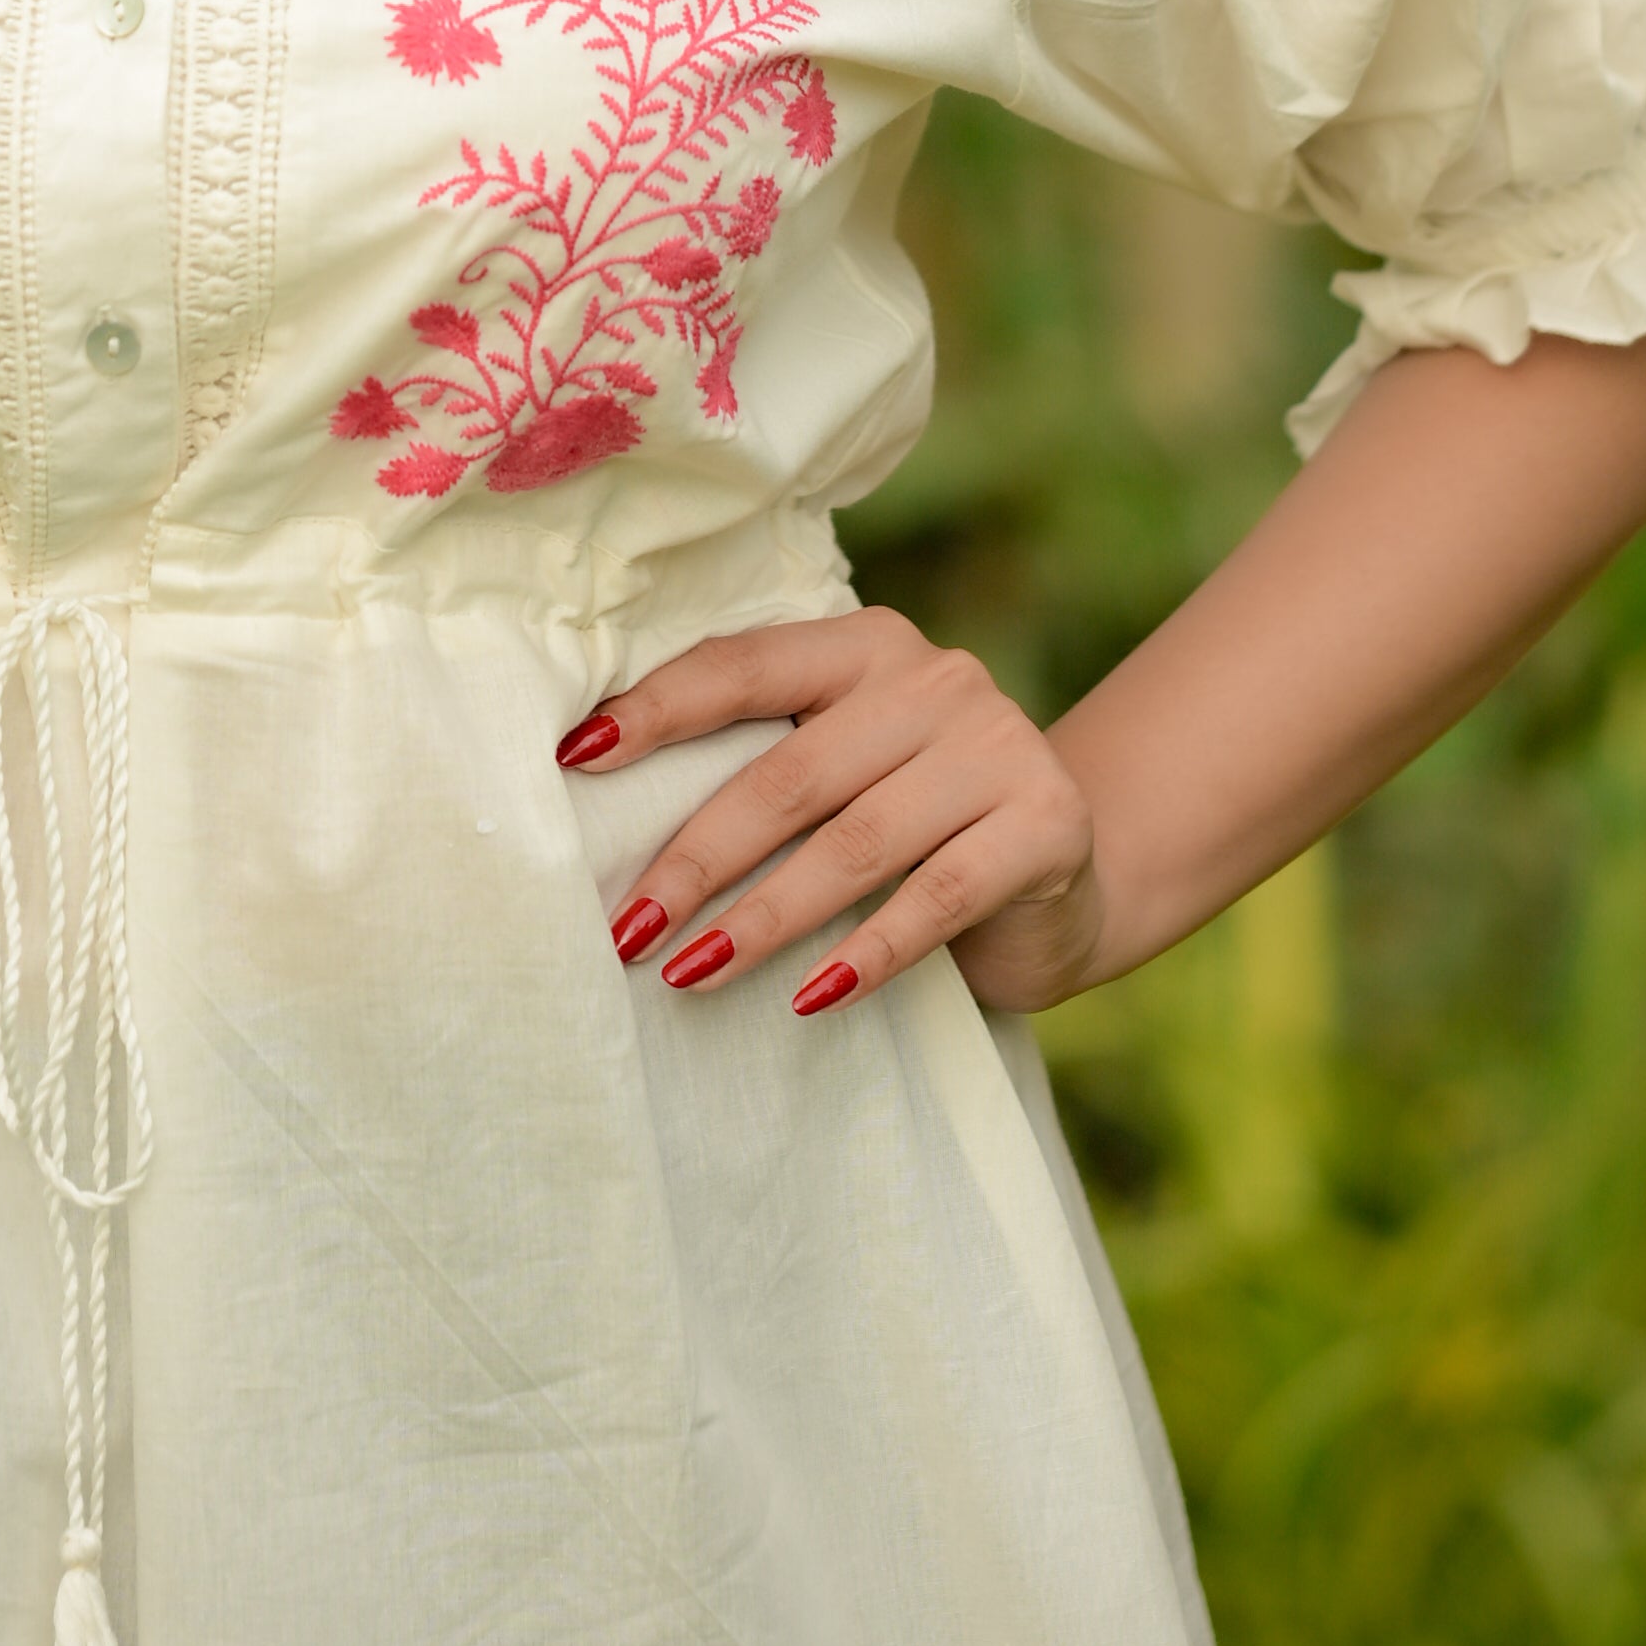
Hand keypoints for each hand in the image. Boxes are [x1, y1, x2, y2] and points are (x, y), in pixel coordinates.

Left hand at [563, 611, 1102, 1015]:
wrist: (1071, 876)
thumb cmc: (917, 826)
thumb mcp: (849, 772)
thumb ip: (770, 767)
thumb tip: (613, 814)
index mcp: (864, 646)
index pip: (741, 667)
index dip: (656, 711)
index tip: (574, 762)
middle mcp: (934, 678)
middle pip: (788, 774)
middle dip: (696, 858)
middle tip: (627, 930)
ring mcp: (999, 745)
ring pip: (855, 843)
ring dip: (763, 919)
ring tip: (690, 974)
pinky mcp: (1046, 823)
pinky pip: (937, 897)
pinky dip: (866, 954)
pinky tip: (807, 999)